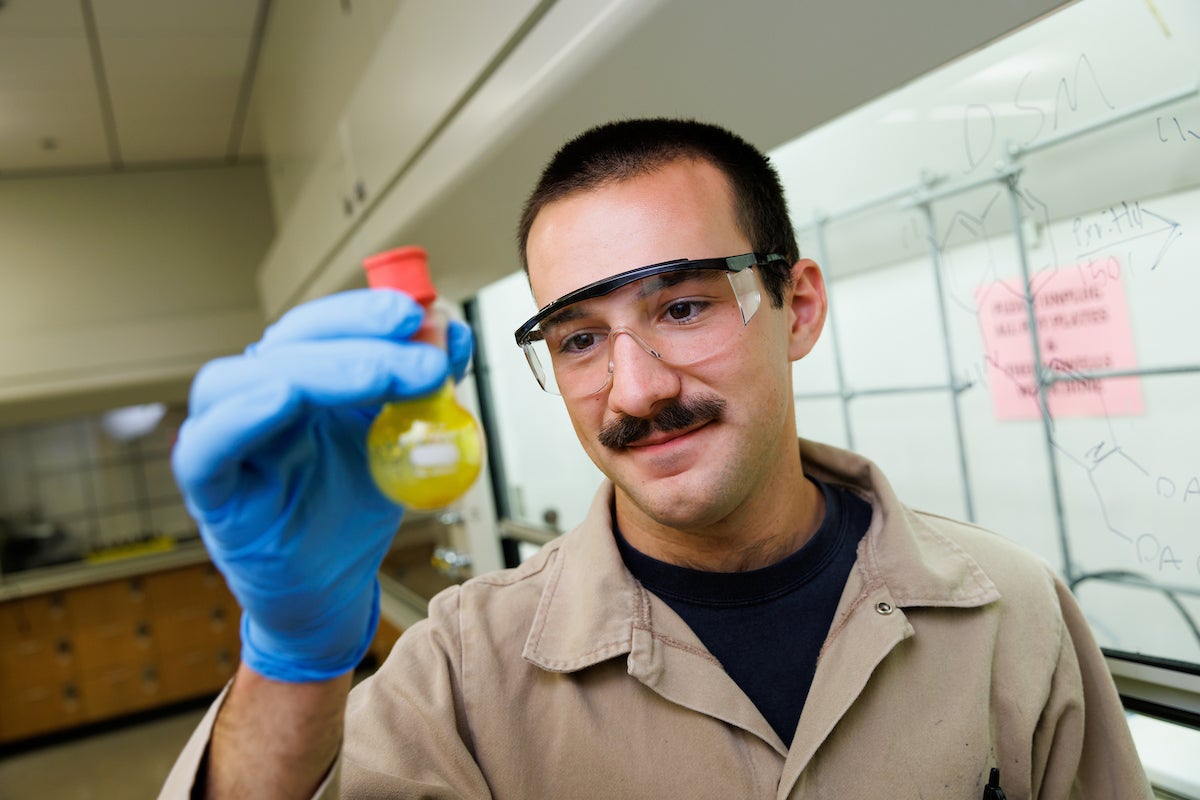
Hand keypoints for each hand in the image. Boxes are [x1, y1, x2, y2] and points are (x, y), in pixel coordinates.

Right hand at [171, 289, 472, 681]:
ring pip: (237, 381)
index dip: (366, 312)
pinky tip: (282, 400)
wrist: (331, 589)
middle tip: (422, 359)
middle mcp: (253, 397)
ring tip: (379, 376)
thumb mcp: (402, 438)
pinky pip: (206, 449)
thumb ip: (423, 386)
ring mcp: (226, 442)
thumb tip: (452, 330)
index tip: (419, 314)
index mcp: (298, 376)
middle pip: (286, 344)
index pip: (320, 325)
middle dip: (360, 342)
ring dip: (316, 370)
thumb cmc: (353, 508)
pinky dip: (239, 418)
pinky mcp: (211, 493)